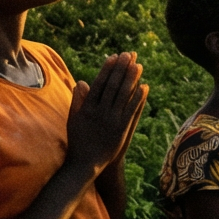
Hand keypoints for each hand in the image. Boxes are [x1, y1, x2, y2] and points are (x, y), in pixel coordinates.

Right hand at [63, 52, 147, 170]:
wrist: (85, 163)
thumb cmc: (78, 140)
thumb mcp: (73, 119)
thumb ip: (78, 100)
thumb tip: (82, 82)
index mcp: (86, 108)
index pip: (99, 84)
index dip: (107, 70)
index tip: (114, 57)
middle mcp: (99, 112)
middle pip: (112, 86)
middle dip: (121, 69)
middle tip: (129, 54)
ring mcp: (111, 120)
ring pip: (123, 95)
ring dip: (131, 79)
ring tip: (138, 65)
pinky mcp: (121, 129)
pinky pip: (132, 110)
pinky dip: (138, 97)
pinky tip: (144, 86)